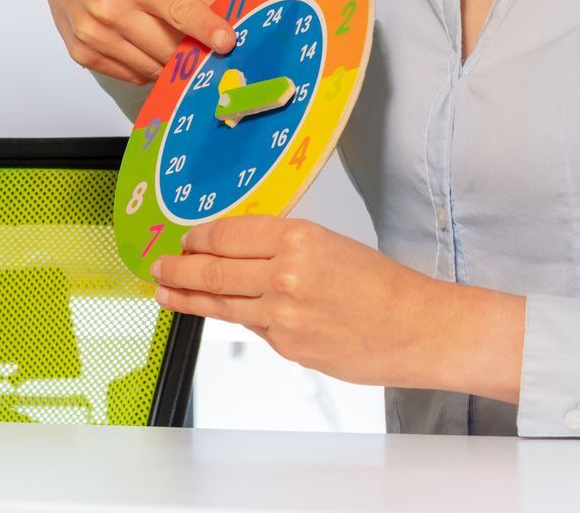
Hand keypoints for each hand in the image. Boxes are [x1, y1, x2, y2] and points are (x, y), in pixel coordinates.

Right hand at [37, 0, 234, 84]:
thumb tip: (235, 11)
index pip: (179, 12)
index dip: (207, 29)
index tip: (229, 42)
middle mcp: (109, 8)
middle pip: (168, 47)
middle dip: (194, 51)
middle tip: (208, 48)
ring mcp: (92, 34)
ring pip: (151, 68)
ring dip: (171, 63)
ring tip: (176, 46)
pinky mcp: (81, 53)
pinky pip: (130, 75)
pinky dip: (147, 67)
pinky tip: (145, 47)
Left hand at [151, 215, 522, 399]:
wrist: (420, 329)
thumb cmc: (384, 287)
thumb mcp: (330, 245)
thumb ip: (281, 249)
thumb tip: (236, 254)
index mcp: (298, 237)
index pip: (228, 233)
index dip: (199, 238)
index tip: (184, 240)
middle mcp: (285, 273)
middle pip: (214, 269)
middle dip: (179, 268)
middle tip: (159, 266)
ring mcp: (284, 314)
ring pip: (222, 303)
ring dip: (188, 297)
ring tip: (165, 291)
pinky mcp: (288, 346)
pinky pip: (252, 328)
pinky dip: (235, 319)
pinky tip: (216, 313)